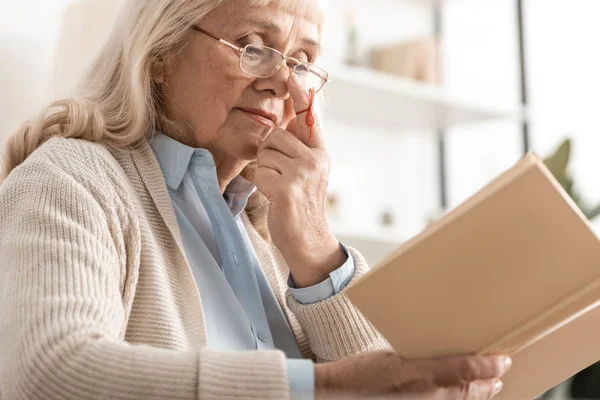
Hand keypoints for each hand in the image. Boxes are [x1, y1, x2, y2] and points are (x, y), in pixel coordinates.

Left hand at [255, 74, 344, 287]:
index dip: (298, 95)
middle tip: (278, 176)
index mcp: (320, 153)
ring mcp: (303, 173)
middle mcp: (315, 159)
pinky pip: (261, 171)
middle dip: (268, 153)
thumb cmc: (301, 205)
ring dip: (264, 170)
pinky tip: (274, 197)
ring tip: (278, 188)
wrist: (308, 240)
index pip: (308, 117)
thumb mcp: (306, 173)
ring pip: (265, 153)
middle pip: (275, 136)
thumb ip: (297, 148)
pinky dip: (261, 184)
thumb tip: (279, 127)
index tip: (291, 73)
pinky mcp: (288, 187)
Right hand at [314, 350, 511, 399]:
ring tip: (489, 387)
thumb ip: (421, 360)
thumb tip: (441, 358)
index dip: (489, 366)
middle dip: (489, 383)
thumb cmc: (360, 374)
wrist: (340, 394)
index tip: (503, 360)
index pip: (466, 370)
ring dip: (478, 395)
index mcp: (421, 376)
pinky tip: (460, 397)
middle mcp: (428, 396)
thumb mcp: (392, 356)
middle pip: (470, 391)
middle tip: (500, 373)